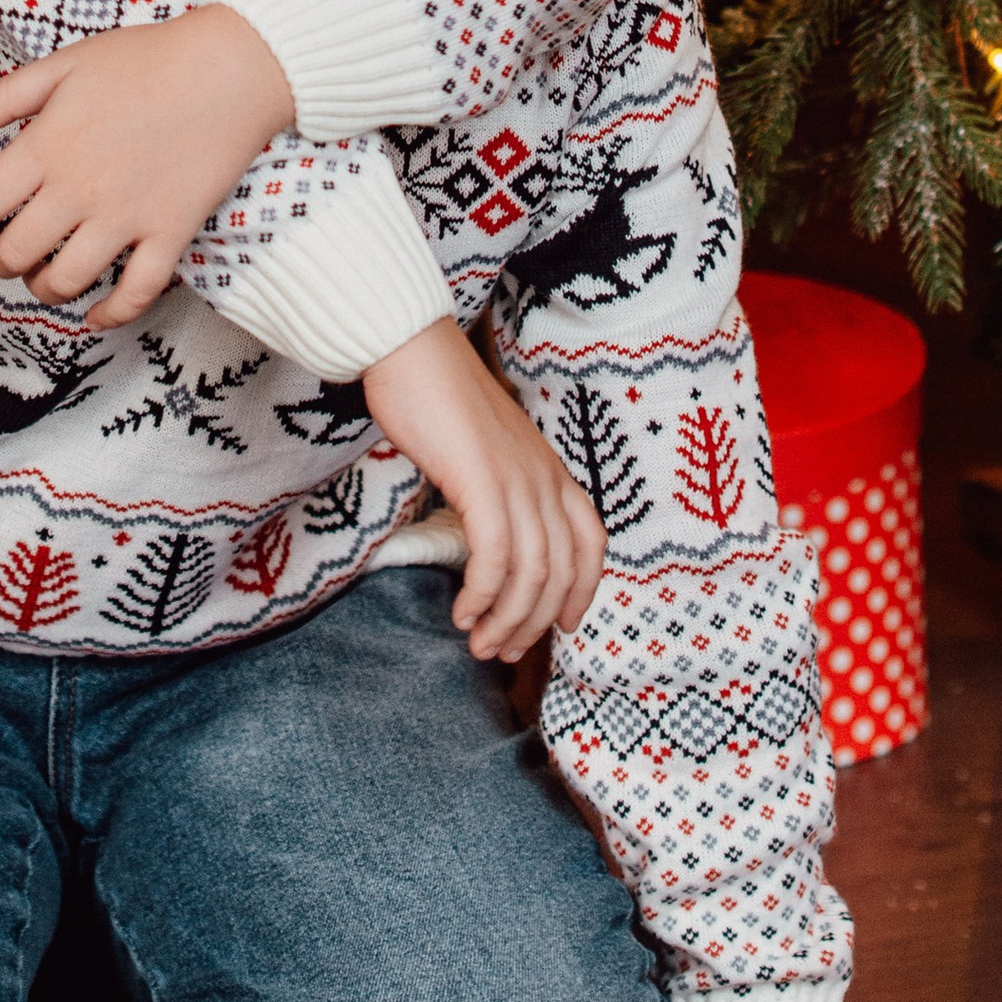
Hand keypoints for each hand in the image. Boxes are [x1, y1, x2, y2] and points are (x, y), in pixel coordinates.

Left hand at [0, 10, 293, 326]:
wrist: (227, 70)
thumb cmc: (146, 60)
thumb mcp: (67, 63)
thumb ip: (7, 95)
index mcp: (48, 145)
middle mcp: (80, 189)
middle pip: (15, 254)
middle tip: (2, 253)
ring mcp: (126, 217)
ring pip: (66, 282)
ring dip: (43, 289)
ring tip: (42, 278)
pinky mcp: (169, 233)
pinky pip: (136, 293)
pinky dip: (112, 314)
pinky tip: (97, 314)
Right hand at [362, 317, 606, 664]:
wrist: (411, 350)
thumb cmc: (438, 399)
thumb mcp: (485, 452)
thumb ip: (499, 489)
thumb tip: (492, 536)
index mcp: (551, 469)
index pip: (591, 542)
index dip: (584, 591)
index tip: (563, 627)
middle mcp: (544, 477)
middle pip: (561, 570)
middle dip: (535, 623)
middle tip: (501, 652)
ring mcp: (517, 479)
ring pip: (532, 573)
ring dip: (507, 620)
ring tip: (480, 644)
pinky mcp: (482, 481)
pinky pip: (495, 558)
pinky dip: (483, 595)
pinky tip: (462, 613)